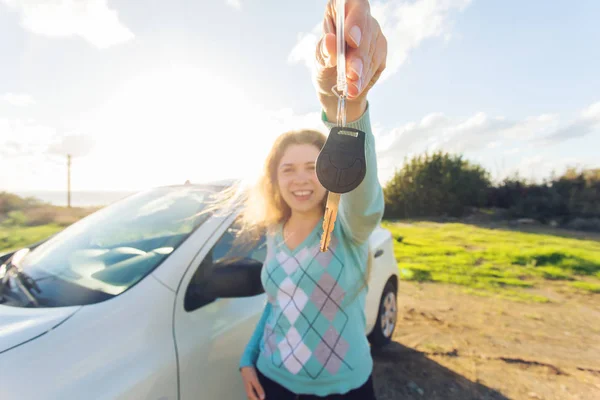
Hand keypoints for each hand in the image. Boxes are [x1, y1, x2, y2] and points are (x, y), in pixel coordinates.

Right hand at [240, 366, 265, 399]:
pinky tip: (258, 394)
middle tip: (262, 399)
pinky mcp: (249, 385)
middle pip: (251, 398)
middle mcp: (248, 390)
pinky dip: (255, 395)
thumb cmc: (250, 372)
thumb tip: (262, 398)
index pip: (254, 399)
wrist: (245, 365)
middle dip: (256, 399)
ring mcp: (248, 387)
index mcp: (249, 390)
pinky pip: (252, 393)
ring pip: (251, 396)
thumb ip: (258, 388)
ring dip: (255, 398)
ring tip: (261, 398)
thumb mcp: (255, 380)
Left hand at [315, 0, 386, 122]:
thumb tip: (330, 42)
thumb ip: (324, 52)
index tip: (350, 39)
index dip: (354, 21)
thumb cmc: (325, 64)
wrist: (335, 87)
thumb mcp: (319, 59)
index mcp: (341, 10)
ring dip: (362, 71)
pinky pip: (376, 64)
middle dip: (358, 55)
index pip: (354, 6)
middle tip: (350, 73)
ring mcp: (373, 35)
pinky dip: (365, 79)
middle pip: (366, 31)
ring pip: (372, 50)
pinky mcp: (381, 52)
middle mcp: (361, 19)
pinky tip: (355, 88)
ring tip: (350, 88)